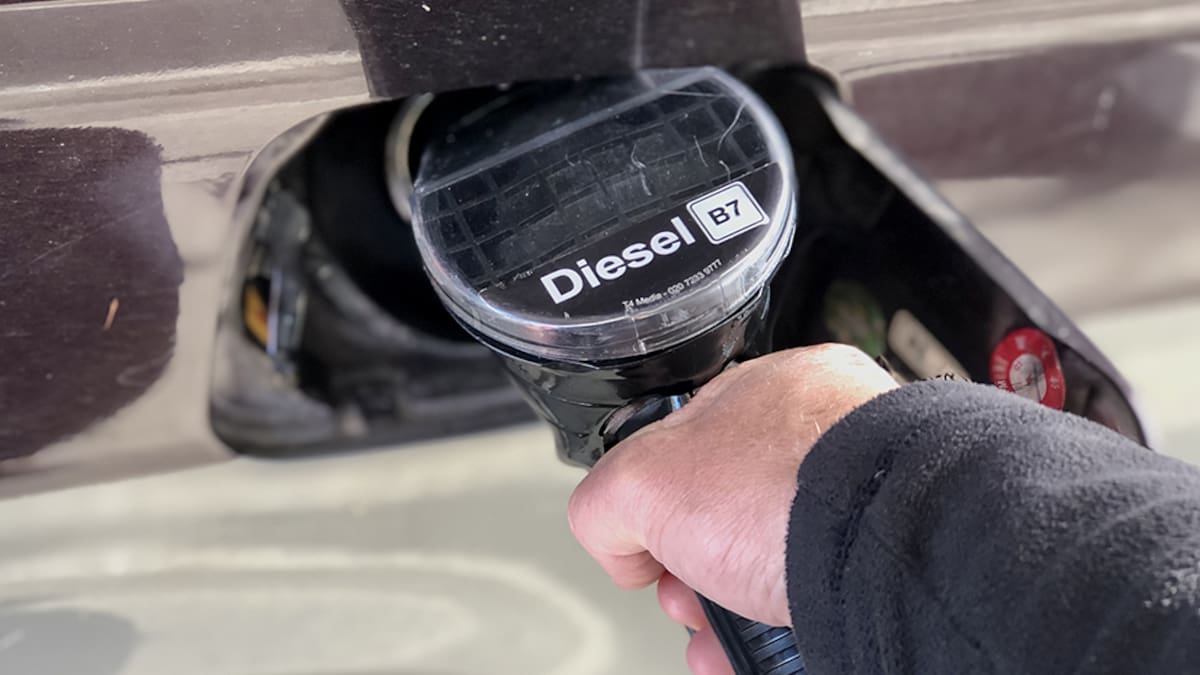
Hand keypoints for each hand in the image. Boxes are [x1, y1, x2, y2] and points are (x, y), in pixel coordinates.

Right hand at [567, 344, 897, 673]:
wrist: (898, 550)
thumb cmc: (797, 490)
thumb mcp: (643, 479)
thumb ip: (606, 498)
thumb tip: (617, 540)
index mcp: (770, 393)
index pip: (689, 446)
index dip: (656, 507)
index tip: (653, 551)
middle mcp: (825, 443)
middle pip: (730, 518)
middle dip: (694, 575)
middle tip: (692, 599)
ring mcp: (862, 505)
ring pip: (776, 569)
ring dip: (734, 618)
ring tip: (724, 645)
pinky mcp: (887, 563)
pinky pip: (823, 603)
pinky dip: (786, 638)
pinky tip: (766, 656)